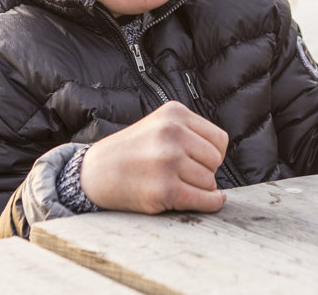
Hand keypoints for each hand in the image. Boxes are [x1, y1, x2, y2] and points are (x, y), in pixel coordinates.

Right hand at [80, 101, 227, 213]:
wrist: (94, 173)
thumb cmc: (132, 151)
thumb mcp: (159, 125)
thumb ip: (190, 132)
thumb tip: (222, 157)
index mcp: (174, 114)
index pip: (219, 139)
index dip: (212, 153)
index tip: (197, 160)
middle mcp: (172, 134)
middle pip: (216, 160)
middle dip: (205, 170)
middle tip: (182, 174)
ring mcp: (168, 162)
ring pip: (210, 182)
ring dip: (199, 188)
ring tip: (176, 183)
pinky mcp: (164, 190)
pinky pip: (205, 200)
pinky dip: (210, 204)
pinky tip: (206, 201)